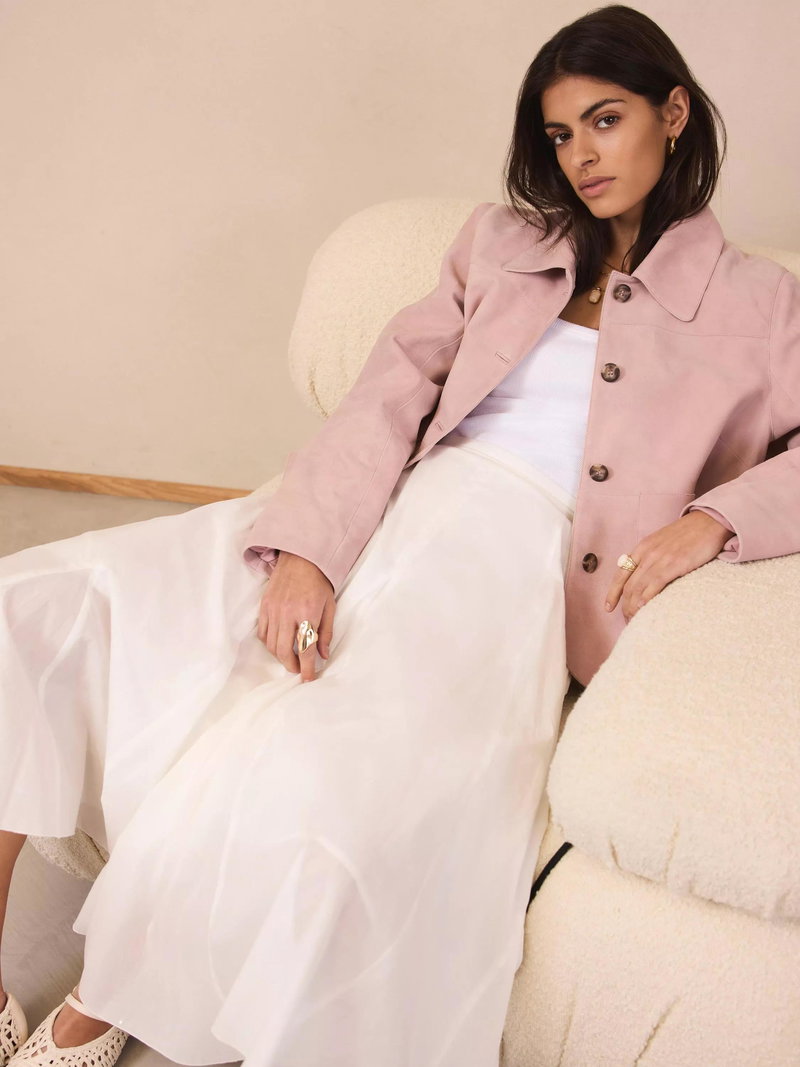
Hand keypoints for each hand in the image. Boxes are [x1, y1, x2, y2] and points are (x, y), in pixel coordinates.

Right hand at [257, 551, 335, 682]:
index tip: (309, 678)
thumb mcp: (330, 606)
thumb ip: (326, 632)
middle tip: (300, 669)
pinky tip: (278, 643)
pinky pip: (263, 633)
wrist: (301, 557)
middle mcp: (288, 613)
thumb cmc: (319, 581)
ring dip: (280, 656)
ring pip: (271, 645)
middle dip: (292, 666)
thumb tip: (323, 655)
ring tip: (290, 657)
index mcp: (308, 613)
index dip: (307, 668)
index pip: (306, 649)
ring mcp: (273, 609)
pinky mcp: (264, 606)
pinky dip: (269, 643)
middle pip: (284, 651)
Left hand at [605, 511, 731, 622]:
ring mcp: (659, 558)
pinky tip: (644, 610)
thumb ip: (652, 556)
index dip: (612, 593)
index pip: (620, 574)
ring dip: (634, 608)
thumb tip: (647, 575)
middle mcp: (646, 553)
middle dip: (625, 607)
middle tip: (627, 622)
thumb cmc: (689, 533)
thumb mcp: (662, 541)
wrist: (709, 521)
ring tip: (635, 622)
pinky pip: (654, 585)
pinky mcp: (674, 564)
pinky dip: (646, 599)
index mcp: (642, 547)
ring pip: (639, 588)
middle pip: (628, 586)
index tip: (608, 608)